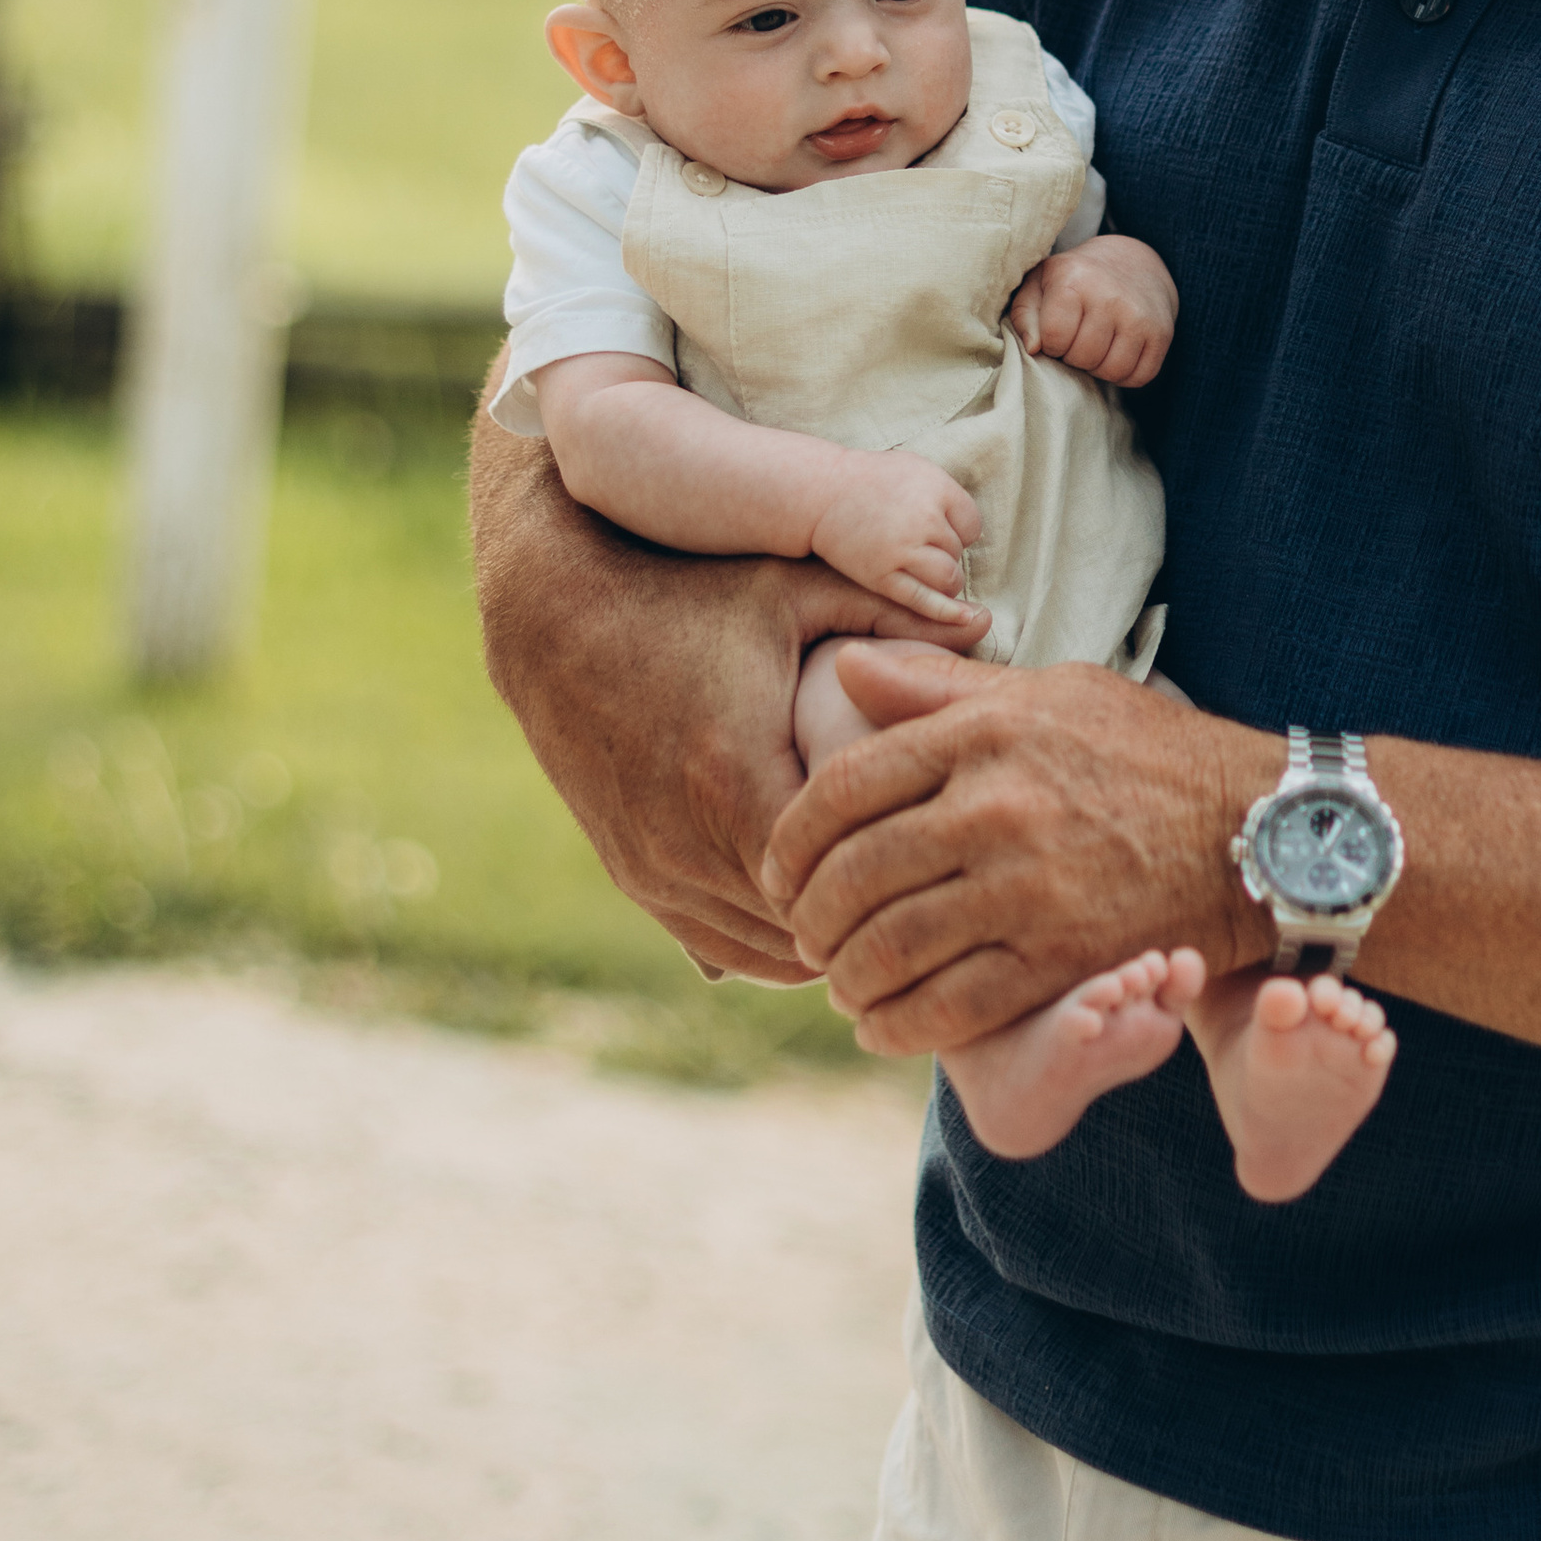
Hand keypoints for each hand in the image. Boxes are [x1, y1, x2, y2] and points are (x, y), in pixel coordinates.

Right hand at [472, 404, 945, 983]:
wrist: (551, 616)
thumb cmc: (682, 593)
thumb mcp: (788, 587)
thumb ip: (890, 607)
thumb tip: (989, 620)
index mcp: (736, 780)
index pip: (842, 880)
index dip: (899, 878)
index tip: (948, 864)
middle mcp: (686, 845)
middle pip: (807, 932)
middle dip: (872, 920)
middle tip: (937, 904)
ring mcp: (653, 871)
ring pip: (764, 954)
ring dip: (823, 940)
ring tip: (889, 915)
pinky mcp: (633, 878)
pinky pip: (718, 946)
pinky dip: (773, 940)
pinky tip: (822, 915)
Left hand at [760, 643, 1280, 1052]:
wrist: (1258, 830)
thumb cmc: (1149, 753)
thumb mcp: (1051, 692)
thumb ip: (942, 686)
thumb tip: (845, 663)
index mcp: (984, 734)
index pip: (843, 788)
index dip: (791, 839)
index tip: (780, 868)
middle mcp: (995, 808)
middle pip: (853, 875)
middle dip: (809, 917)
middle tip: (804, 935)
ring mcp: (1026, 889)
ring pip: (889, 947)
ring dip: (845, 978)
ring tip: (840, 982)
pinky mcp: (1060, 959)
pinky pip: (949, 1007)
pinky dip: (899, 1026)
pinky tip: (883, 1026)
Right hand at [808, 448, 983, 622]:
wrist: (820, 493)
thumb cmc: (870, 481)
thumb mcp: (915, 470)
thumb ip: (945, 496)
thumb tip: (971, 532)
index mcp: (936, 487)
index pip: (971, 525)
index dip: (958, 531)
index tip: (937, 530)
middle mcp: (924, 518)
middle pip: (957, 551)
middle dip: (944, 553)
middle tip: (917, 546)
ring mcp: (903, 549)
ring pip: (948, 578)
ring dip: (944, 581)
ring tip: (925, 573)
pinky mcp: (883, 576)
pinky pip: (925, 600)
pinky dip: (947, 612)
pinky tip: (964, 618)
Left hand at [1009, 235, 1178, 387]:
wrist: (1132, 262)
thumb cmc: (1075, 279)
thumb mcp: (1040, 284)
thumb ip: (1024, 314)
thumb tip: (1033, 348)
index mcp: (1074, 279)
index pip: (1055, 337)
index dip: (1051, 344)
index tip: (1057, 332)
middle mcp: (1110, 296)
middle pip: (1083, 358)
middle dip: (1074, 357)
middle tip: (1077, 340)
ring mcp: (1140, 315)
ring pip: (1113, 371)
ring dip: (1099, 368)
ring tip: (1096, 348)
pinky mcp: (1162, 332)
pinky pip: (1140, 376)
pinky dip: (1125, 375)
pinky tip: (1117, 354)